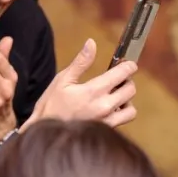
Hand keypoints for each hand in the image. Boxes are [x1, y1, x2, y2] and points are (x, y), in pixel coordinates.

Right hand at [22, 38, 136, 130]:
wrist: (46, 133)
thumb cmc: (51, 105)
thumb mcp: (62, 80)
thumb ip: (80, 62)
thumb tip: (92, 43)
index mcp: (93, 90)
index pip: (123, 73)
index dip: (128, 66)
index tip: (127, 64)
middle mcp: (104, 106)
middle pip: (131, 89)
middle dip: (126, 81)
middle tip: (116, 79)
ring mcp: (107, 120)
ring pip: (131, 107)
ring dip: (126, 99)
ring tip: (113, 96)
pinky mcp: (107, 131)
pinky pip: (124, 119)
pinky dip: (121, 113)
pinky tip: (109, 109)